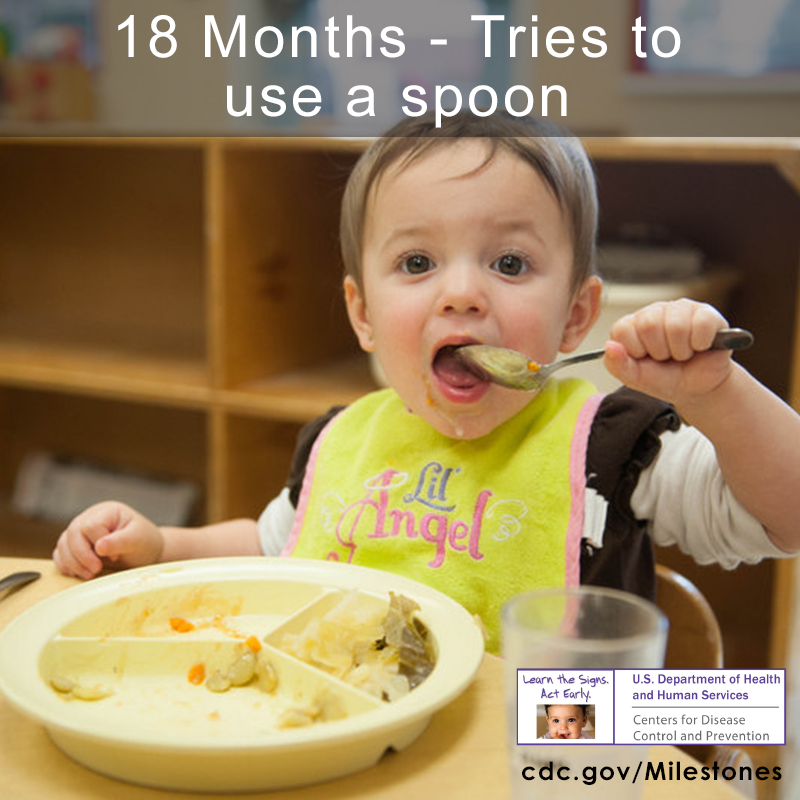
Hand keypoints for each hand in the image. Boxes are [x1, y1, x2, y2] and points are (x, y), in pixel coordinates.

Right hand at [53, 501, 163, 579]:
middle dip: (82, 555)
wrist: (146, 552)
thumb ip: (120, 541)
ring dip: (73, 563)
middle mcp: (90, 518)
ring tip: (90, 575)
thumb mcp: (138, 540)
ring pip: (63, 544)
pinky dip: (66, 565)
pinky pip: (60, 554)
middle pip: (72, 533)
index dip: (98, 542)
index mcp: (107, 511)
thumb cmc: (144, 542)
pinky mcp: (76, 546)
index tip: (116, 556)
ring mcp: (81, 532)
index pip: (90, 525)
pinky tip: (78, 573)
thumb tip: (99, 546)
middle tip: (96, 570)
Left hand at [603, 299, 733, 406]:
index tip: (645, 359)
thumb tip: (609, 346)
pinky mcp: (706, 313)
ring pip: (676, 326)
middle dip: (659, 351)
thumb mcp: (636, 378)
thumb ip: (618, 365)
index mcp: (632, 324)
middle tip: (666, 358)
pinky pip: (701, 324)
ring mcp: (680, 309)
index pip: (622, 329)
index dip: (635, 350)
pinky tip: (699, 347)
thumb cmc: (664, 379)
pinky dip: (700, 344)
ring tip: (682, 354)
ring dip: (681, 351)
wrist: (697, 389)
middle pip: (649, 324)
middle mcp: (654, 311)